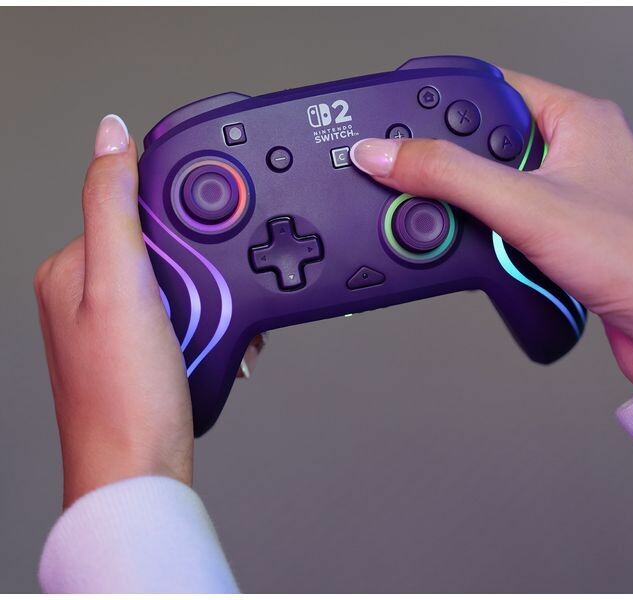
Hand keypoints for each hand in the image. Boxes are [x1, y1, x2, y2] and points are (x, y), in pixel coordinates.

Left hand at [34, 115, 193, 506]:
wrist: (140, 472)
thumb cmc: (124, 396)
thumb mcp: (123, 287)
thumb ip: (115, 206)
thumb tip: (111, 135)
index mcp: (71, 267)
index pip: (136, 208)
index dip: (182, 223)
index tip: (202, 253)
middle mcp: (89, 292)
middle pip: (167, 249)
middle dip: (203, 274)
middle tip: (205, 308)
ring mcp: (117, 324)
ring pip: (185, 283)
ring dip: (214, 305)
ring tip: (210, 336)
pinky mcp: (144, 350)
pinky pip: (189, 317)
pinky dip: (212, 328)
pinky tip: (213, 347)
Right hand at [351, 69, 632, 391]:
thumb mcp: (526, 206)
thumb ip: (449, 175)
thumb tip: (389, 154)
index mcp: (578, 117)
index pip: (491, 87)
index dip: (443, 102)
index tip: (400, 123)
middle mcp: (576, 151)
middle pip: (486, 145)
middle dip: (455, 175)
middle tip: (433, 192)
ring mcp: (571, 197)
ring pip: (494, 191)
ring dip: (477, 217)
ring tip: (487, 239)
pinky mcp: (565, 238)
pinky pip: (509, 228)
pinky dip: (494, 243)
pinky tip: (499, 259)